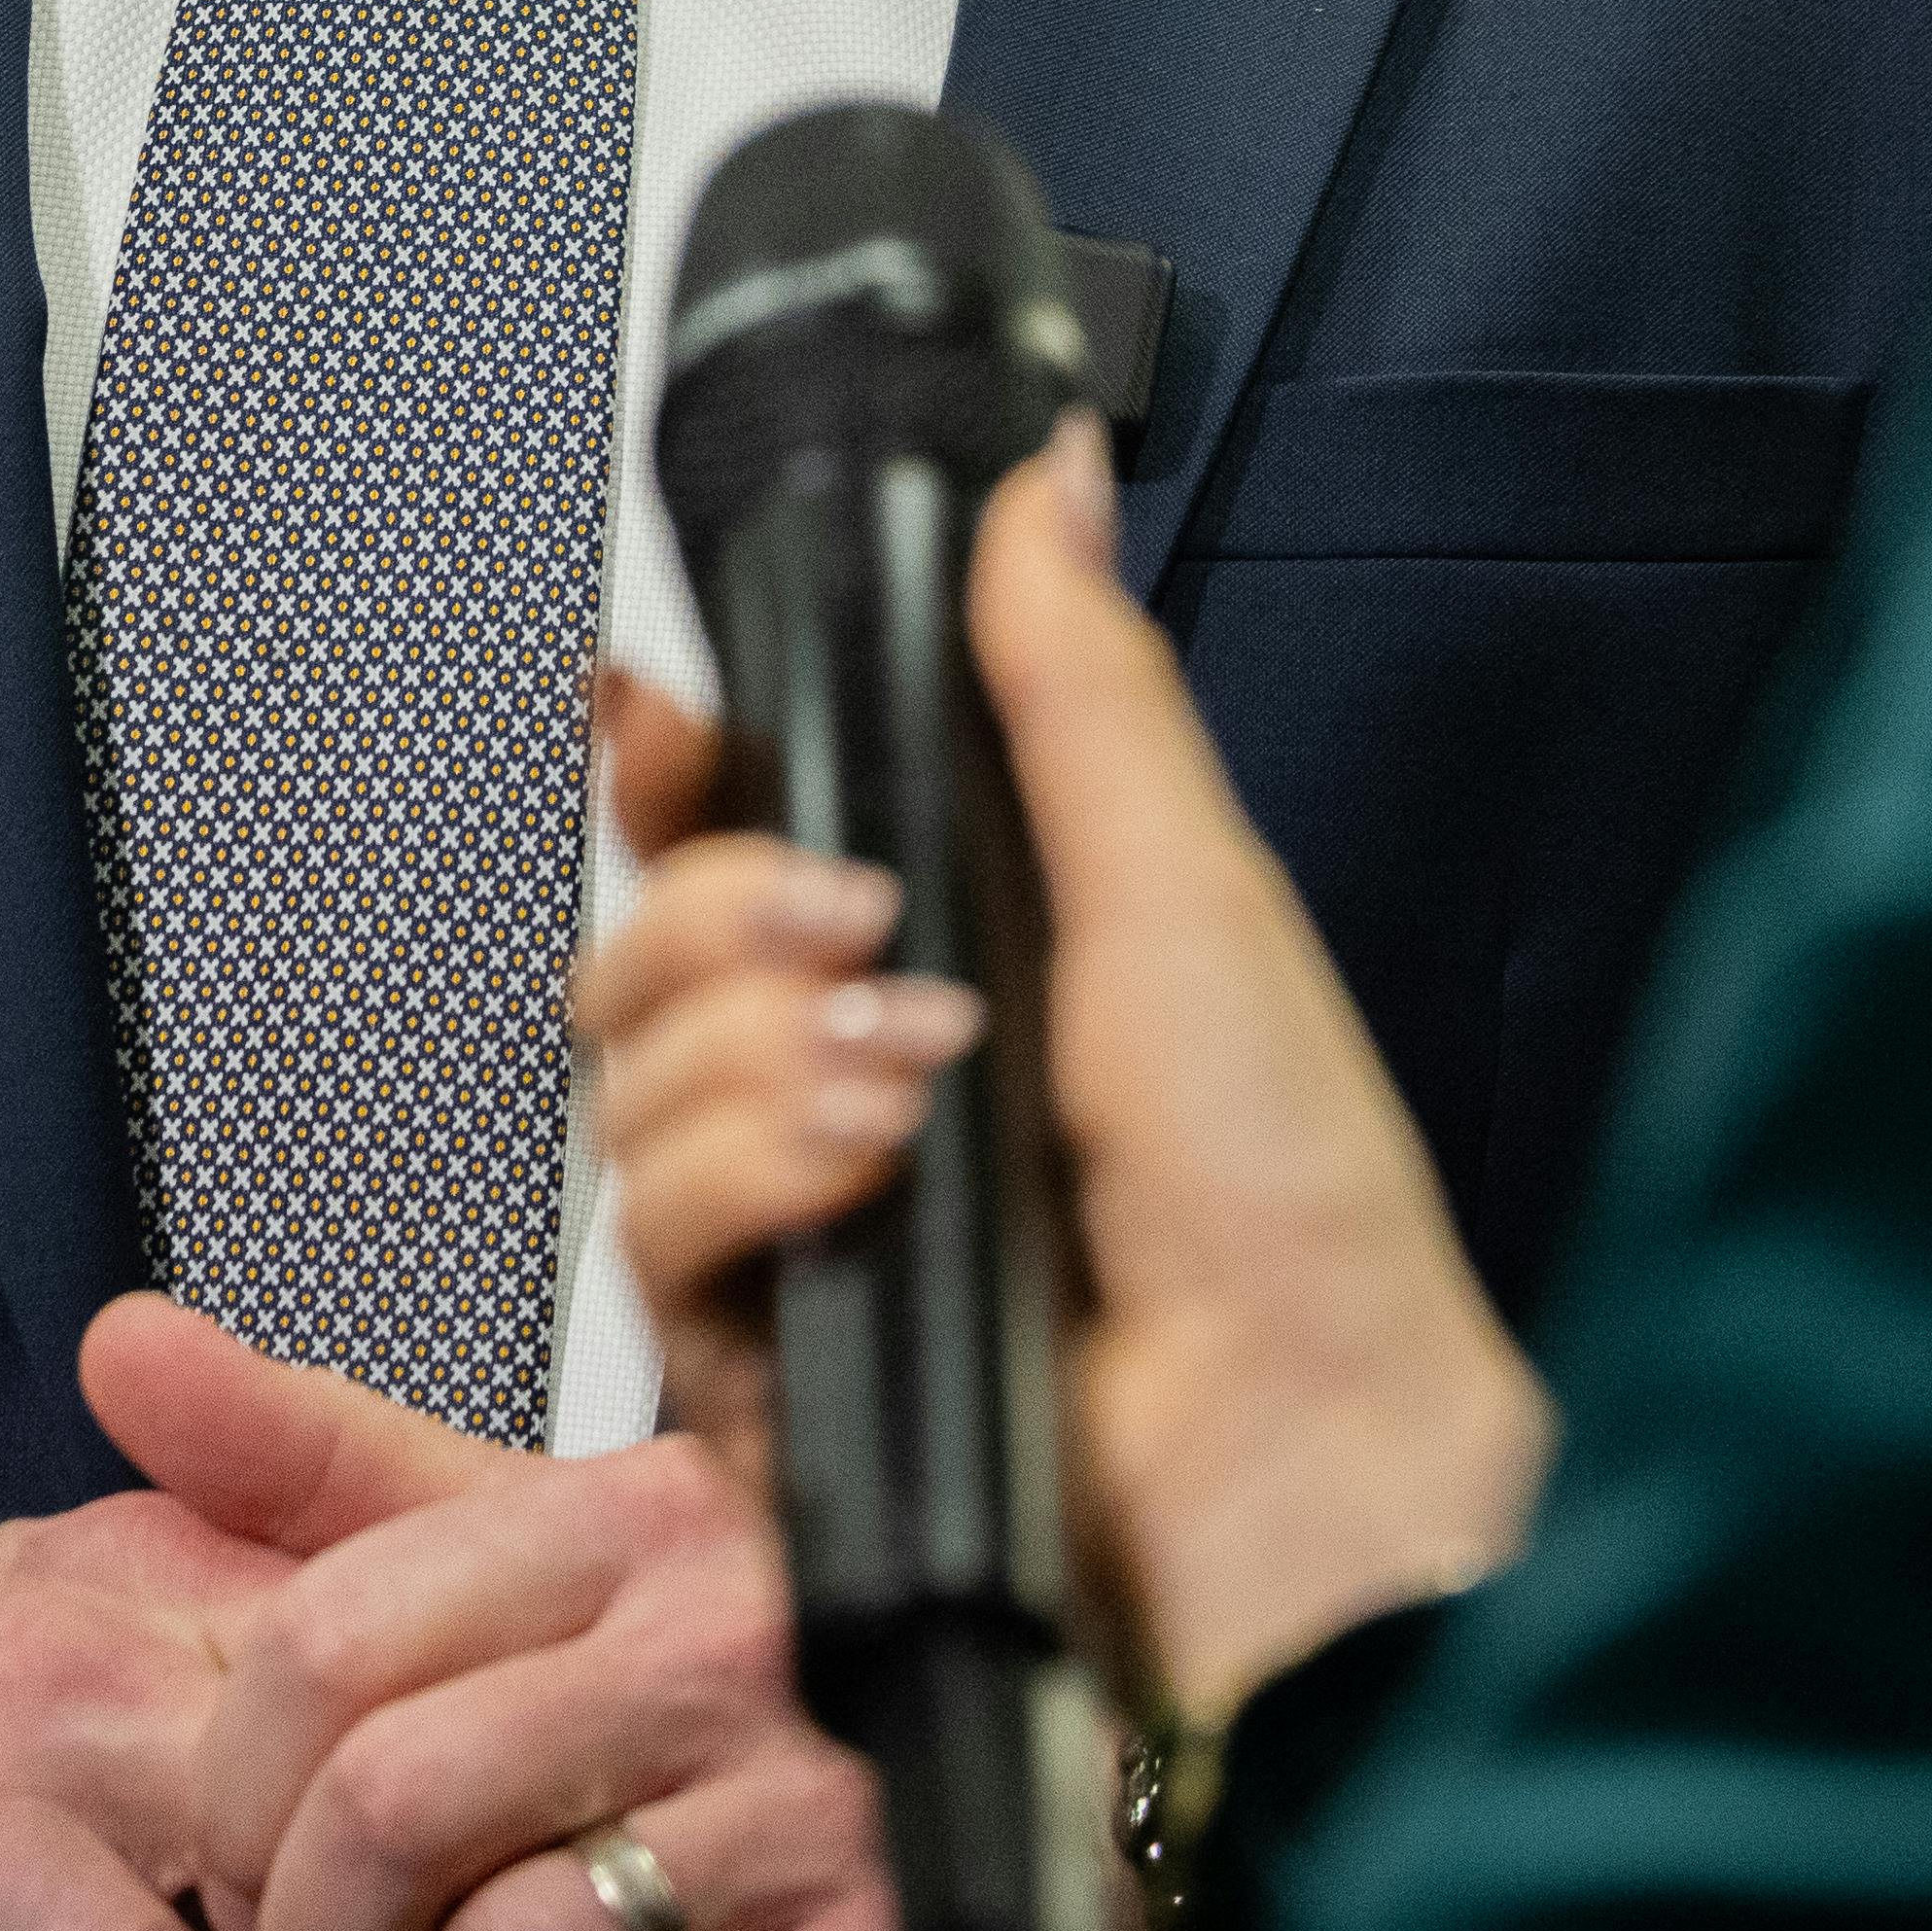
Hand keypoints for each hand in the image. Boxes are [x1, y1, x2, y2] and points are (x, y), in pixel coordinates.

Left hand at [111, 1297, 916, 1930]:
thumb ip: (326, 1472)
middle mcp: (737, 1641)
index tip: (261, 1874)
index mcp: (631, 1519)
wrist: (1033, 1879)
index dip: (241, 1802)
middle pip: (389, 1815)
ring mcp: (829, 1817)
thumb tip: (118, 1345)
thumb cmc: (736, 1722)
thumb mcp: (540, 1564)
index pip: (326, 1645)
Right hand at [578, 422, 1545, 1731]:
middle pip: (635, 957)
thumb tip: (1046, 479)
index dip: (665, 775)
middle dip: (715, 909)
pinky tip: (869, 1173)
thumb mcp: (1185, 891)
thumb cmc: (1293, 1200)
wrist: (1305, 1451)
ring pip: (625, 1091)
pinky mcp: (760, 1377)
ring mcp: (800, 1244)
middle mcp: (853, 1102)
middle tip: (858, 919)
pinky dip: (751, 1179)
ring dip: (756, 1055)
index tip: (653, 712)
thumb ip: (1076, 680)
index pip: (726, 850)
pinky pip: (653, 1239)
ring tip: (913, 1079)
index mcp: (947, 974)